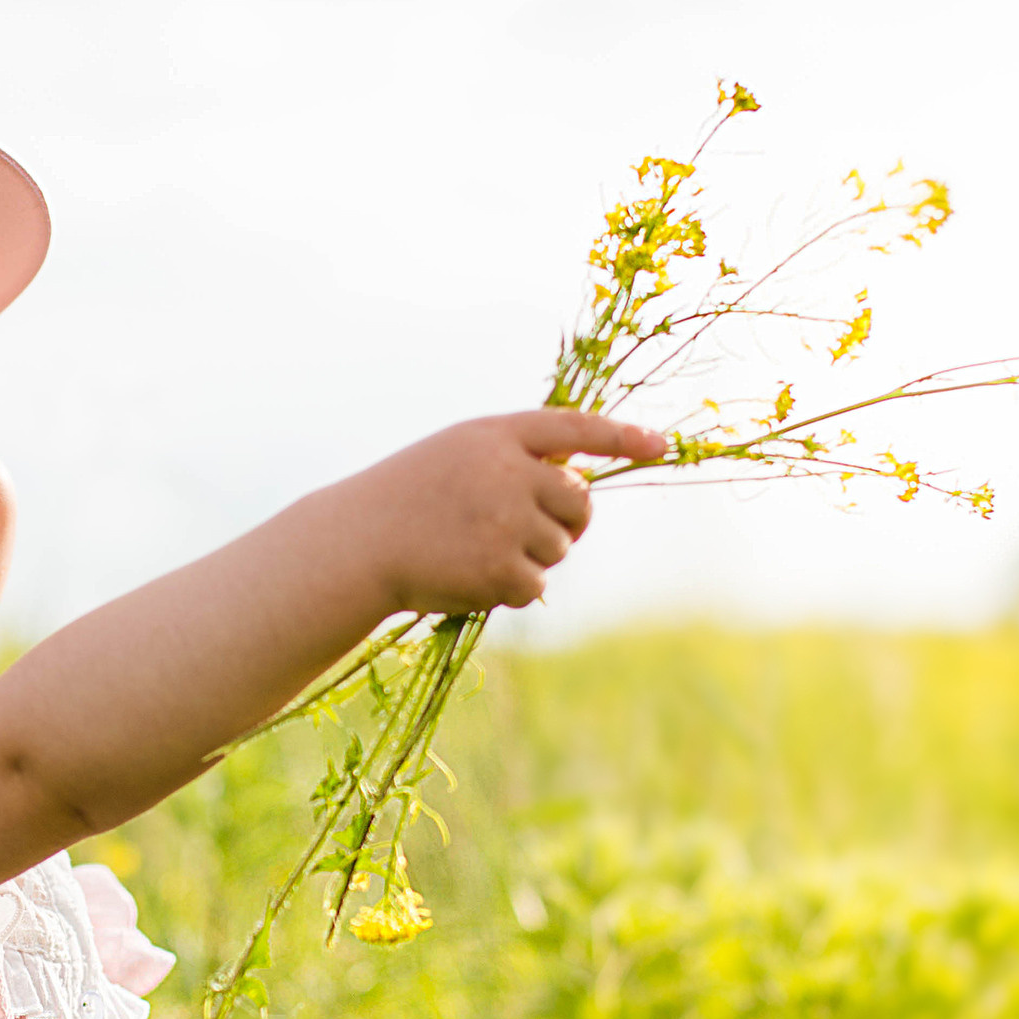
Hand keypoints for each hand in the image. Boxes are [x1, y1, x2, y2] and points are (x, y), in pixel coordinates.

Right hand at [342, 410, 665, 615]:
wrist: (359, 544)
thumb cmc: (409, 499)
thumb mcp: (459, 455)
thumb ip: (515, 457)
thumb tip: (579, 480)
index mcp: (496, 435)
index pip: (574, 428)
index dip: (620, 436)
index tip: (660, 445)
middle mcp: (507, 472)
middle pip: (578, 500)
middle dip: (566, 520)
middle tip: (525, 529)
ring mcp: (506, 521)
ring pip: (558, 546)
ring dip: (530, 556)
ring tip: (475, 550)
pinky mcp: (501, 569)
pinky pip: (537, 585)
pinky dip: (512, 590)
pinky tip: (471, 577)